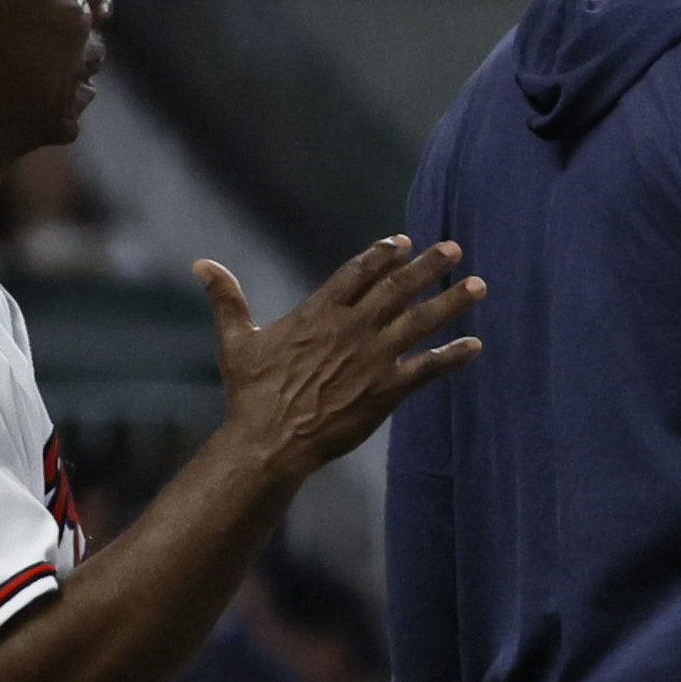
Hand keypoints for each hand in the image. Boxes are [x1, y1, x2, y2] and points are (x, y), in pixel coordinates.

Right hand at [202, 236, 484, 483]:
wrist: (269, 440)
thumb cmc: (251, 393)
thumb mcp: (236, 340)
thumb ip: (226, 299)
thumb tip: (201, 263)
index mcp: (318, 313)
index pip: (357, 272)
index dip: (382, 255)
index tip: (403, 242)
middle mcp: (351, 329)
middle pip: (398, 289)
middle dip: (428, 267)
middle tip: (455, 249)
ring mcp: (372, 358)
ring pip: (420, 322)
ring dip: (452, 303)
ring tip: (479, 286)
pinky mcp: (386, 391)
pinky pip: (428, 369)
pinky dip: (453, 356)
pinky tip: (476, 345)